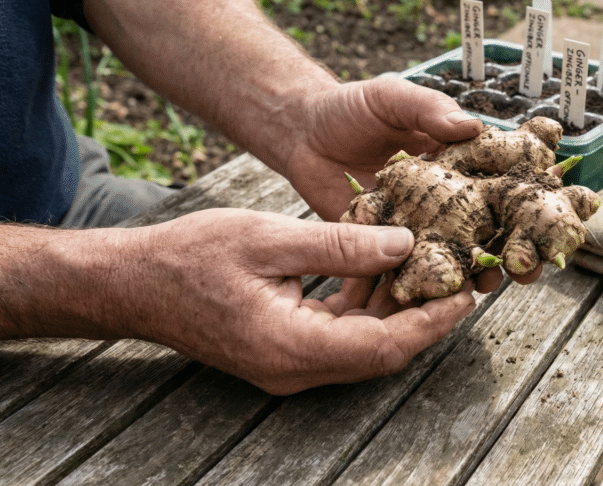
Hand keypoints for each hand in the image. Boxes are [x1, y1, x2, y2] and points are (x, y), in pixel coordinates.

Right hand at [72, 209, 477, 393]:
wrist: (134, 283)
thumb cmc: (191, 257)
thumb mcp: (270, 238)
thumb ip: (340, 245)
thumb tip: (403, 243)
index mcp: (289, 345)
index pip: (382, 346)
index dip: (430, 321)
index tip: (464, 293)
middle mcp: (294, 367)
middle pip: (380, 350)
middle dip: (423, 314)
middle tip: (456, 275)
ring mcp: (288, 364)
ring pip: (363, 343)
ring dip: (396, 306)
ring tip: (425, 263)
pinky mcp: (285, 351)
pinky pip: (340, 333)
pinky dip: (366, 305)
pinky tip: (379, 267)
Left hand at [282, 76, 544, 289]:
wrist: (301, 134)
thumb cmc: (350, 107)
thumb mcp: (391, 96)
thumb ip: (427, 108)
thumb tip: (469, 124)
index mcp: (460, 156)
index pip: (507, 175)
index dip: (536, 193)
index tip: (562, 207)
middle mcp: (448, 193)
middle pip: (494, 223)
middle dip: (518, 245)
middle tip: (532, 263)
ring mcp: (422, 222)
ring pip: (461, 252)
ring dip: (481, 270)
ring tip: (494, 283)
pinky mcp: (389, 244)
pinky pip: (415, 269)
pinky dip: (431, 284)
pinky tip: (445, 296)